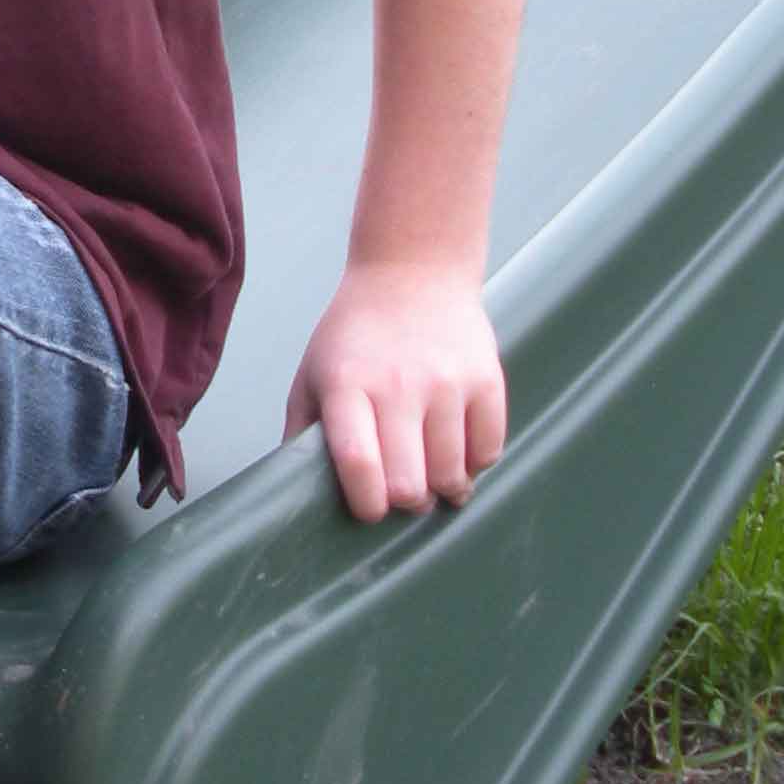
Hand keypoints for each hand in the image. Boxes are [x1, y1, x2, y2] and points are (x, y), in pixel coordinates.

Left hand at [283, 263, 506, 523]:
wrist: (413, 272)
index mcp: (347, 386)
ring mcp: (447, 382)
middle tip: (402, 492)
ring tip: (433, 476)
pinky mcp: (486, 379)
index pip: (358, 461)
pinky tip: (458, 450)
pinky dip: (475, 464)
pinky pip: (488, 451)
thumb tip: (295, 490)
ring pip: (452, 475)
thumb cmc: (356, 333)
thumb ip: (302, 432)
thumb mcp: (312, 373)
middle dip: (405, 503)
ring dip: (443, 489)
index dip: (366, 503)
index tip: (369, 511)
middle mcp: (398, 385)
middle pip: (409, 482)